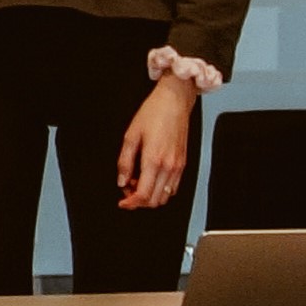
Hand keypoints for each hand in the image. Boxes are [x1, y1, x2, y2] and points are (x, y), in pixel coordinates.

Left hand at [113, 75, 197, 210]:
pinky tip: (151, 179)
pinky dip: (161, 190)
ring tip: (138, 183)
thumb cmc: (153, 114)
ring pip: (165, 196)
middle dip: (139, 201)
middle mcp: (169, 166)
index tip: (122, 202)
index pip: (143, 194)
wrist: (174, 102)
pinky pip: (174, 187)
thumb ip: (124, 162)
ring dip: (150, 196)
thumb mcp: (130, 136)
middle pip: (155, 200)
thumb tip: (121, 181)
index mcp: (154, 160)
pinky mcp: (183, 164)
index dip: (130, 203)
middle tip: (127, 190)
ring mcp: (178, 166)